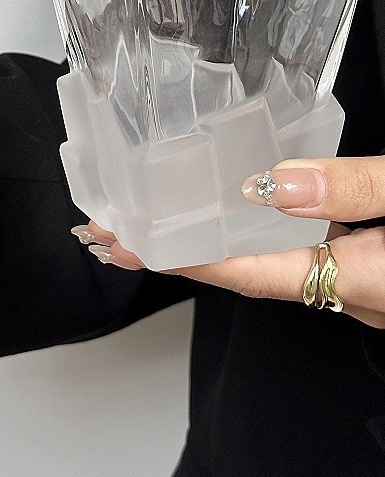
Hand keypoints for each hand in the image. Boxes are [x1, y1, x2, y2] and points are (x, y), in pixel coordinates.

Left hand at [72, 156, 384, 329]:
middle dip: (181, 247)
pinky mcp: (379, 265)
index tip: (125, 244)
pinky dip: (264, 228)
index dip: (182, 259)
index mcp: (359, 281)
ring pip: (276, 260)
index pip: (247, 273)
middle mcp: (354, 293)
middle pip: (249, 270)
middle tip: (118, 226)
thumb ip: (355, 188)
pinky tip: (245, 201)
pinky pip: (307, 249)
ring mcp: (367, 283)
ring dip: (217, 237)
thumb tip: (274, 183)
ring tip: (162, 210)